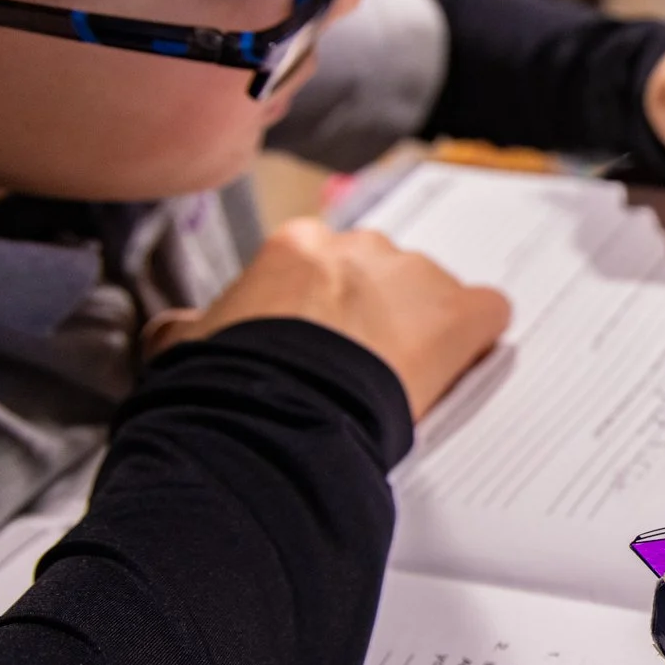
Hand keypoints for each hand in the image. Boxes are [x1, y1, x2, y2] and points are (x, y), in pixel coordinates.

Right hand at [146, 219, 510, 418]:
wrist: (278, 416)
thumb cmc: (230, 385)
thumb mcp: (186, 345)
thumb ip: (187, 326)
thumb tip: (176, 327)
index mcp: (297, 248)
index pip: (327, 264)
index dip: (328, 310)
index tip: (324, 344)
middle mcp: (361, 248)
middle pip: (385, 274)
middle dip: (377, 316)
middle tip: (362, 368)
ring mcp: (415, 278)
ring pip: (434, 294)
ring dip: (424, 331)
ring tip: (402, 383)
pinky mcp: (458, 314)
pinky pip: (488, 313)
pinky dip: (479, 341)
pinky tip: (459, 371)